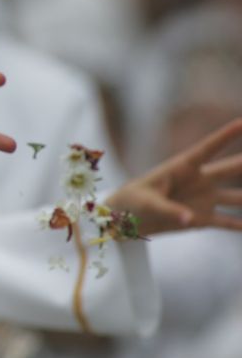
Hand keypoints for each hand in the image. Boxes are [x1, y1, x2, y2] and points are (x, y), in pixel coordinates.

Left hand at [107, 117, 241, 235]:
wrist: (125, 219)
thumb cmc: (131, 202)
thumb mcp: (145, 202)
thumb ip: (168, 209)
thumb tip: (191, 219)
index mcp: (182, 167)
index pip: (209, 148)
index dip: (226, 136)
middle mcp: (199, 180)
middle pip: (232, 169)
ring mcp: (204, 199)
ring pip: (238, 197)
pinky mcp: (203, 218)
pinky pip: (229, 222)